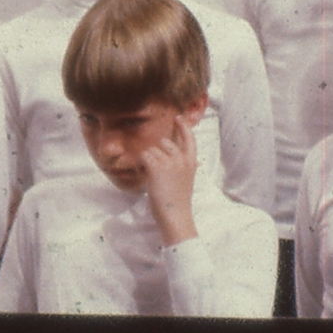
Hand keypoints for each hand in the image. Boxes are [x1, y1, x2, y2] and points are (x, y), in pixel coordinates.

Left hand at [141, 115, 199, 246]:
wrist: (175, 215)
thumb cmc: (178, 201)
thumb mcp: (186, 179)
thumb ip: (183, 167)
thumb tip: (178, 158)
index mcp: (191, 162)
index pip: (189, 138)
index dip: (183, 126)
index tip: (178, 118)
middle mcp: (182, 159)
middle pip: (164, 142)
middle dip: (156, 152)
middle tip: (155, 169)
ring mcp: (170, 162)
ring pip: (152, 150)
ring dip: (147, 161)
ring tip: (151, 176)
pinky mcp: (157, 167)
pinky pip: (144, 156)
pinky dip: (140, 164)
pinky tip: (144, 174)